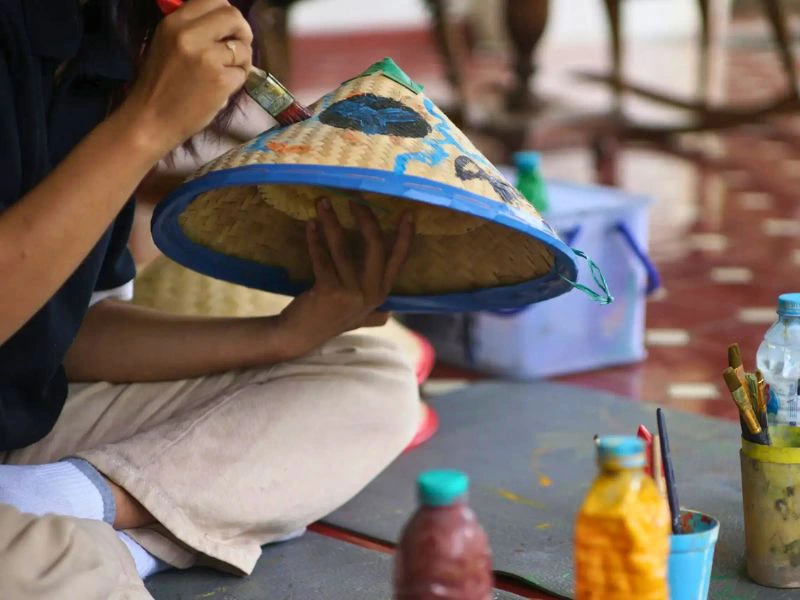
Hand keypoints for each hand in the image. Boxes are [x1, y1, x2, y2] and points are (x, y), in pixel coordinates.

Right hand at [123, 0, 252, 153]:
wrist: (151, 120)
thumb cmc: (159, 84)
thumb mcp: (166, 43)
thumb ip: (192, 28)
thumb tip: (224, 18)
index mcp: (174, 22)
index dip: (226, 12)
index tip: (227, 27)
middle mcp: (190, 35)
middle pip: (234, 16)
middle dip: (242, 32)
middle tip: (237, 47)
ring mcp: (207, 58)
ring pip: (244, 47)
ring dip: (242, 60)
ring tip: (225, 72)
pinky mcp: (221, 81)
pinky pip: (243, 72)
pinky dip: (237, 81)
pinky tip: (221, 89)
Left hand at [276, 198, 413, 357]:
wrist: (300, 336)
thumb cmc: (328, 321)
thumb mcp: (358, 318)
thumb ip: (374, 315)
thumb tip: (389, 314)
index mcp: (380, 294)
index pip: (398, 260)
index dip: (405, 236)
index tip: (408, 213)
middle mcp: (371, 294)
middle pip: (375, 246)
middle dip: (366, 218)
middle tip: (354, 199)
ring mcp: (351, 294)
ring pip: (343, 248)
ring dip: (331, 222)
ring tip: (323, 203)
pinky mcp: (330, 292)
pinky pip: (322, 258)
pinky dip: (315, 239)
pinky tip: (310, 226)